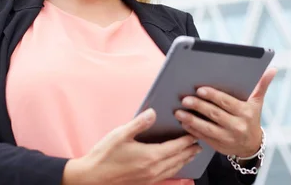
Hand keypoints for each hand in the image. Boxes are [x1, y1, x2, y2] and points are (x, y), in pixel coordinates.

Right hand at [62, 109, 201, 184]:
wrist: (91, 179)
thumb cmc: (104, 156)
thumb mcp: (120, 134)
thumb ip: (139, 123)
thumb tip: (153, 112)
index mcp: (150, 156)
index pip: (176, 147)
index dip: (187, 139)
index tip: (196, 133)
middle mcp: (153, 170)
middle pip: (178, 159)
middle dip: (190, 150)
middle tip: (200, 143)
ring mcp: (149, 179)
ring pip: (173, 169)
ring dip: (184, 161)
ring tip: (191, 154)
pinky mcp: (144, 184)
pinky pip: (165, 176)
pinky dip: (174, 169)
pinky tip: (173, 167)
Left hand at [174, 68, 276, 157]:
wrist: (251, 145)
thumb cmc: (251, 118)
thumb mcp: (257, 102)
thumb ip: (262, 85)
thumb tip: (273, 69)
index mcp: (245, 112)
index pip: (227, 102)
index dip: (213, 96)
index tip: (200, 89)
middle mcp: (237, 126)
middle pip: (215, 114)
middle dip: (198, 106)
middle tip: (184, 99)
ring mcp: (227, 138)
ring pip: (207, 128)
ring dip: (191, 120)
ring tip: (179, 112)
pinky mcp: (218, 146)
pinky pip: (203, 137)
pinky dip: (192, 130)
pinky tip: (183, 123)